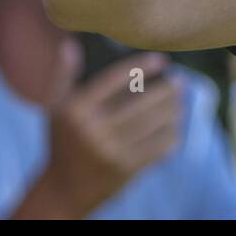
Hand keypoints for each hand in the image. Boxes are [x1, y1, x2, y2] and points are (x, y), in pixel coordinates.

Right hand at [40, 49, 183, 217]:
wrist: (62, 191)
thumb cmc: (63, 141)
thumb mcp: (55, 109)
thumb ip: (63, 76)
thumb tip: (70, 44)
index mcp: (76, 110)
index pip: (116, 78)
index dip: (143, 66)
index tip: (161, 60)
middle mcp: (92, 130)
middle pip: (143, 101)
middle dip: (167, 89)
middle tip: (179, 81)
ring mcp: (110, 151)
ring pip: (155, 123)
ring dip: (174, 110)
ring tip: (179, 101)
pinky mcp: (125, 169)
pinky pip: (159, 146)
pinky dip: (171, 135)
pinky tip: (175, 127)